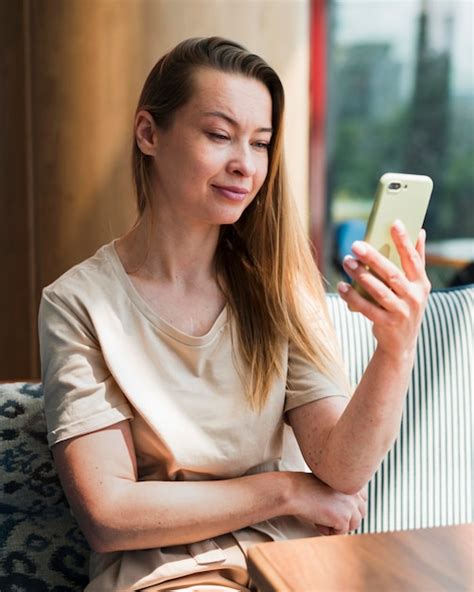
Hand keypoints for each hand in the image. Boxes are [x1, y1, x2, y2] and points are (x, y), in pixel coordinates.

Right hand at [288, 472, 366, 534]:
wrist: (295, 491)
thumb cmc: (305, 486)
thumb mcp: (327, 483)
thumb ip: (340, 492)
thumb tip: (345, 508)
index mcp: (350, 481)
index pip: (362, 499)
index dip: (350, 507)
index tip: (339, 508)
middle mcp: (354, 493)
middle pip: (360, 514)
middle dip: (346, 519)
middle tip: (329, 517)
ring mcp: (350, 506)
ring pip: (353, 525)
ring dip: (338, 526)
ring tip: (321, 518)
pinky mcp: (344, 519)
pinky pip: (341, 533)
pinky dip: (328, 531)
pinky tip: (317, 521)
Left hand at [337, 221, 430, 358]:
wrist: (401, 343)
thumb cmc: (405, 306)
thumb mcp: (415, 286)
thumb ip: (416, 260)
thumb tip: (419, 231)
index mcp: (422, 284)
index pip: (413, 258)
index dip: (404, 241)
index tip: (393, 223)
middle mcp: (414, 297)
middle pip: (392, 274)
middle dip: (374, 258)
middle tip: (356, 245)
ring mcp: (401, 312)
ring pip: (379, 291)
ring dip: (361, 275)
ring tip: (346, 262)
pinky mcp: (386, 324)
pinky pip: (367, 308)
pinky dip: (352, 297)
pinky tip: (341, 286)